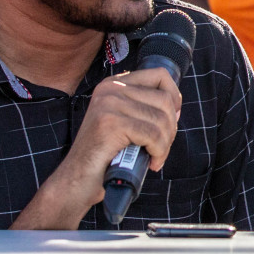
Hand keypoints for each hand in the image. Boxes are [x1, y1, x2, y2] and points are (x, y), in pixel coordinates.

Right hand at [53, 66, 181, 214]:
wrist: (77, 179)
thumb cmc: (105, 154)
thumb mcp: (124, 121)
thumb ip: (144, 107)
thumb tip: (176, 107)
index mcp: (114, 84)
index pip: (160, 74)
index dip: (174, 97)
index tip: (171, 119)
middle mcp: (111, 88)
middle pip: (164, 99)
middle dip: (171, 128)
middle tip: (161, 147)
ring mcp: (109, 104)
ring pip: (161, 119)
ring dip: (165, 144)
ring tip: (155, 157)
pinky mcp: (111, 123)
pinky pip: (153, 135)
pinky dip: (159, 152)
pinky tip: (151, 162)